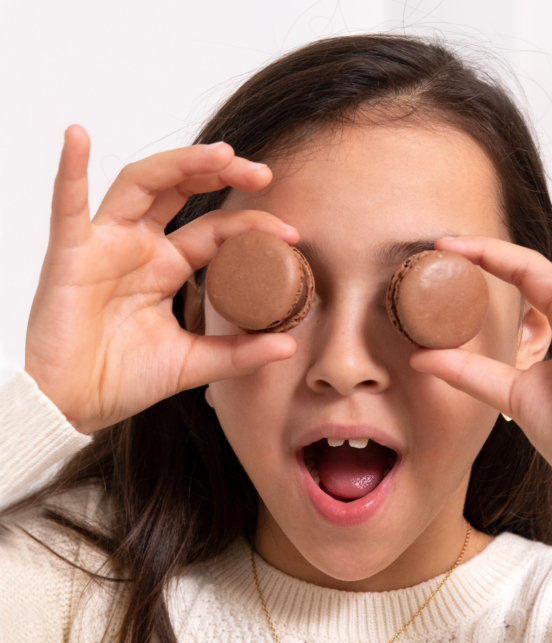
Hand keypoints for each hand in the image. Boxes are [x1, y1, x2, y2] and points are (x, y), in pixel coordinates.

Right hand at [25, 126, 297, 433]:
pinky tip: (78, 137)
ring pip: (141, 185)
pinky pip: (67, 206)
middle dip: (221, 174)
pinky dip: (70, 170)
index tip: (293, 234)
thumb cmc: (123, 379)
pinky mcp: (69, 255)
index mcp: (167, 267)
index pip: (215, 231)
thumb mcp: (192, 363)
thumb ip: (238, 353)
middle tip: (264, 173)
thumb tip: (290, 345)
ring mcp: (104, 245)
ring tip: (223, 154)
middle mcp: (138, 247)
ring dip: (179, 164)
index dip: (252, 226)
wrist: (75, 405)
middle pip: (181, 191)